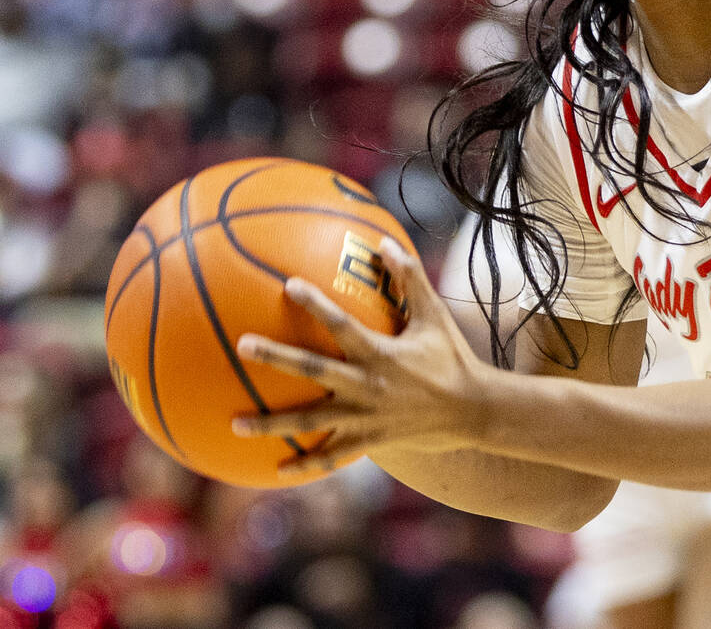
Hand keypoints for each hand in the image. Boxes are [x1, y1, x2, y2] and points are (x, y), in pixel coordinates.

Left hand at [232, 237, 488, 475]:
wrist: (472, 411)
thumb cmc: (451, 357)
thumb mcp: (433, 315)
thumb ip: (409, 278)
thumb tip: (385, 241)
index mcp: (380, 354)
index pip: (341, 325)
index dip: (316, 304)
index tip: (289, 285)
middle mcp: (367, 386)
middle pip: (313, 371)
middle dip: (276, 358)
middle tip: (243, 345)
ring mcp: (365, 417)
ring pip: (311, 422)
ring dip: (271, 423)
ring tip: (234, 424)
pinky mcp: (368, 440)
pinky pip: (332, 456)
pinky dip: (305, 466)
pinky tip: (276, 472)